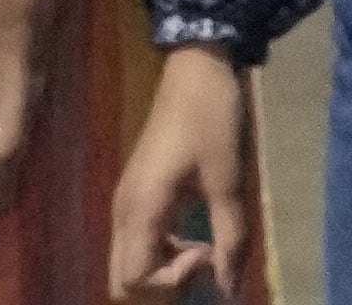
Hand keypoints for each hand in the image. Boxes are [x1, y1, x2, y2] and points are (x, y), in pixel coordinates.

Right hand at [107, 45, 259, 295]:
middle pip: (120, 281)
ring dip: (162, 272)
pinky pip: (136, 244)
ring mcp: (126, 202)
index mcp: (140, 209)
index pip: (131, 280)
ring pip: (127, 264)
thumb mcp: (228, 182)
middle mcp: (123, 211)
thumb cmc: (212, 120)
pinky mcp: (135, 195)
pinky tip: (191, 237)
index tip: (205, 252)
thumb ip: (230, 241)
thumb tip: (230, 290)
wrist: (197, 68)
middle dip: (161, 287)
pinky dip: (160, 255)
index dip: (170, 283)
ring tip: (202, 251)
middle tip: (201, 262)